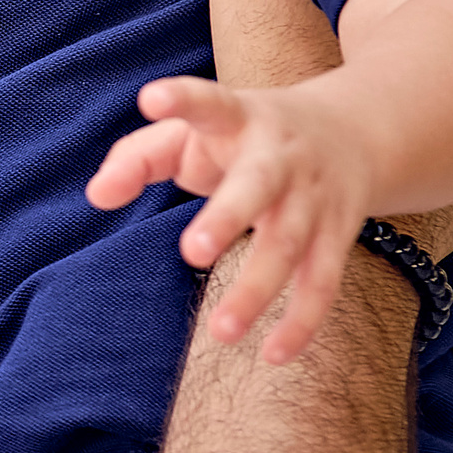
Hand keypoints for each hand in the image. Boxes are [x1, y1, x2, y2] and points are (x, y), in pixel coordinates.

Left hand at [90, 78, 372, 361]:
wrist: (356, 130)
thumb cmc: (245, 135)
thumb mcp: (195, 130)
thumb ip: (139, 157)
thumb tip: (95, 196)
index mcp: (239, 117)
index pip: (208, 101)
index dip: (181, 99)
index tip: (150, 98)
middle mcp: (280, 155)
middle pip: (258, 185)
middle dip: (228, 218)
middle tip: (193, 252)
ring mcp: (313, 196)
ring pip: (290, 244)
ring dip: (258, 289)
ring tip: (220, 332)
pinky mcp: (338, 234)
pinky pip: (322, 282)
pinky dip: (303, 321)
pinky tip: (272, 354)